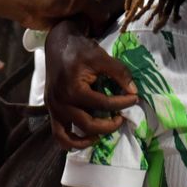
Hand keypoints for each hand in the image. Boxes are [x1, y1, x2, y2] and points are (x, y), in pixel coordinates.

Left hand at [20, 0, 127, 30]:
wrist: (28, 7)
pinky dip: (95, 31)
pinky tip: (104, 37)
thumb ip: (96, 10)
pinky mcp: (72, 23)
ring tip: (123, 22)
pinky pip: (88, 27)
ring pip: (98, 13)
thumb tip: (105, 22)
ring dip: (107, 18)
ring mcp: (78, 10)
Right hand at [44, 19, 137, 149]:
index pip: (103, 104)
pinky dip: (71, 142)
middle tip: (122, 118)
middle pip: (88, 124)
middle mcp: (61, 103)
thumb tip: (134, 91)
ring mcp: (53, 109)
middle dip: (109, 125)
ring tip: (106, 131)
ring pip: (70, 136)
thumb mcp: (103, 57)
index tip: (135, 98)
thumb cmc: (81, 50)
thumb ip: (119, 73)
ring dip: (89, 138)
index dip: (122, 103)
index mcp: (73, 90)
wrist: (59, 44)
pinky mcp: (51, 111)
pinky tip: (88, 138)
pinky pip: (58, 135)